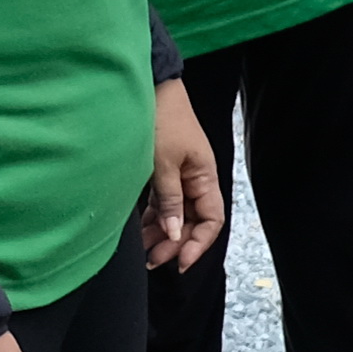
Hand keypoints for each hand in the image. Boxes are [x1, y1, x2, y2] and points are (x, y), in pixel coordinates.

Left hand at [141, 78, 227, 273]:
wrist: (152, 90)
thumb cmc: (162, 121)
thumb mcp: (163, 163)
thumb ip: (169, 199)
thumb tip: (174, 233)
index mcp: (205, 178)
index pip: (211, 220)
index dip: (198, 243)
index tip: (179, 261)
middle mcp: (196, 181)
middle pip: (193, 222)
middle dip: (175, 244)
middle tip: (153, 261)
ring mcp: (180, 178)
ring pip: (176, 216)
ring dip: (162, 235)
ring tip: (144, 252)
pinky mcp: (164, 174)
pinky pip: (163, 205)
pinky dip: (154, 220)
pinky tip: (141, 233)